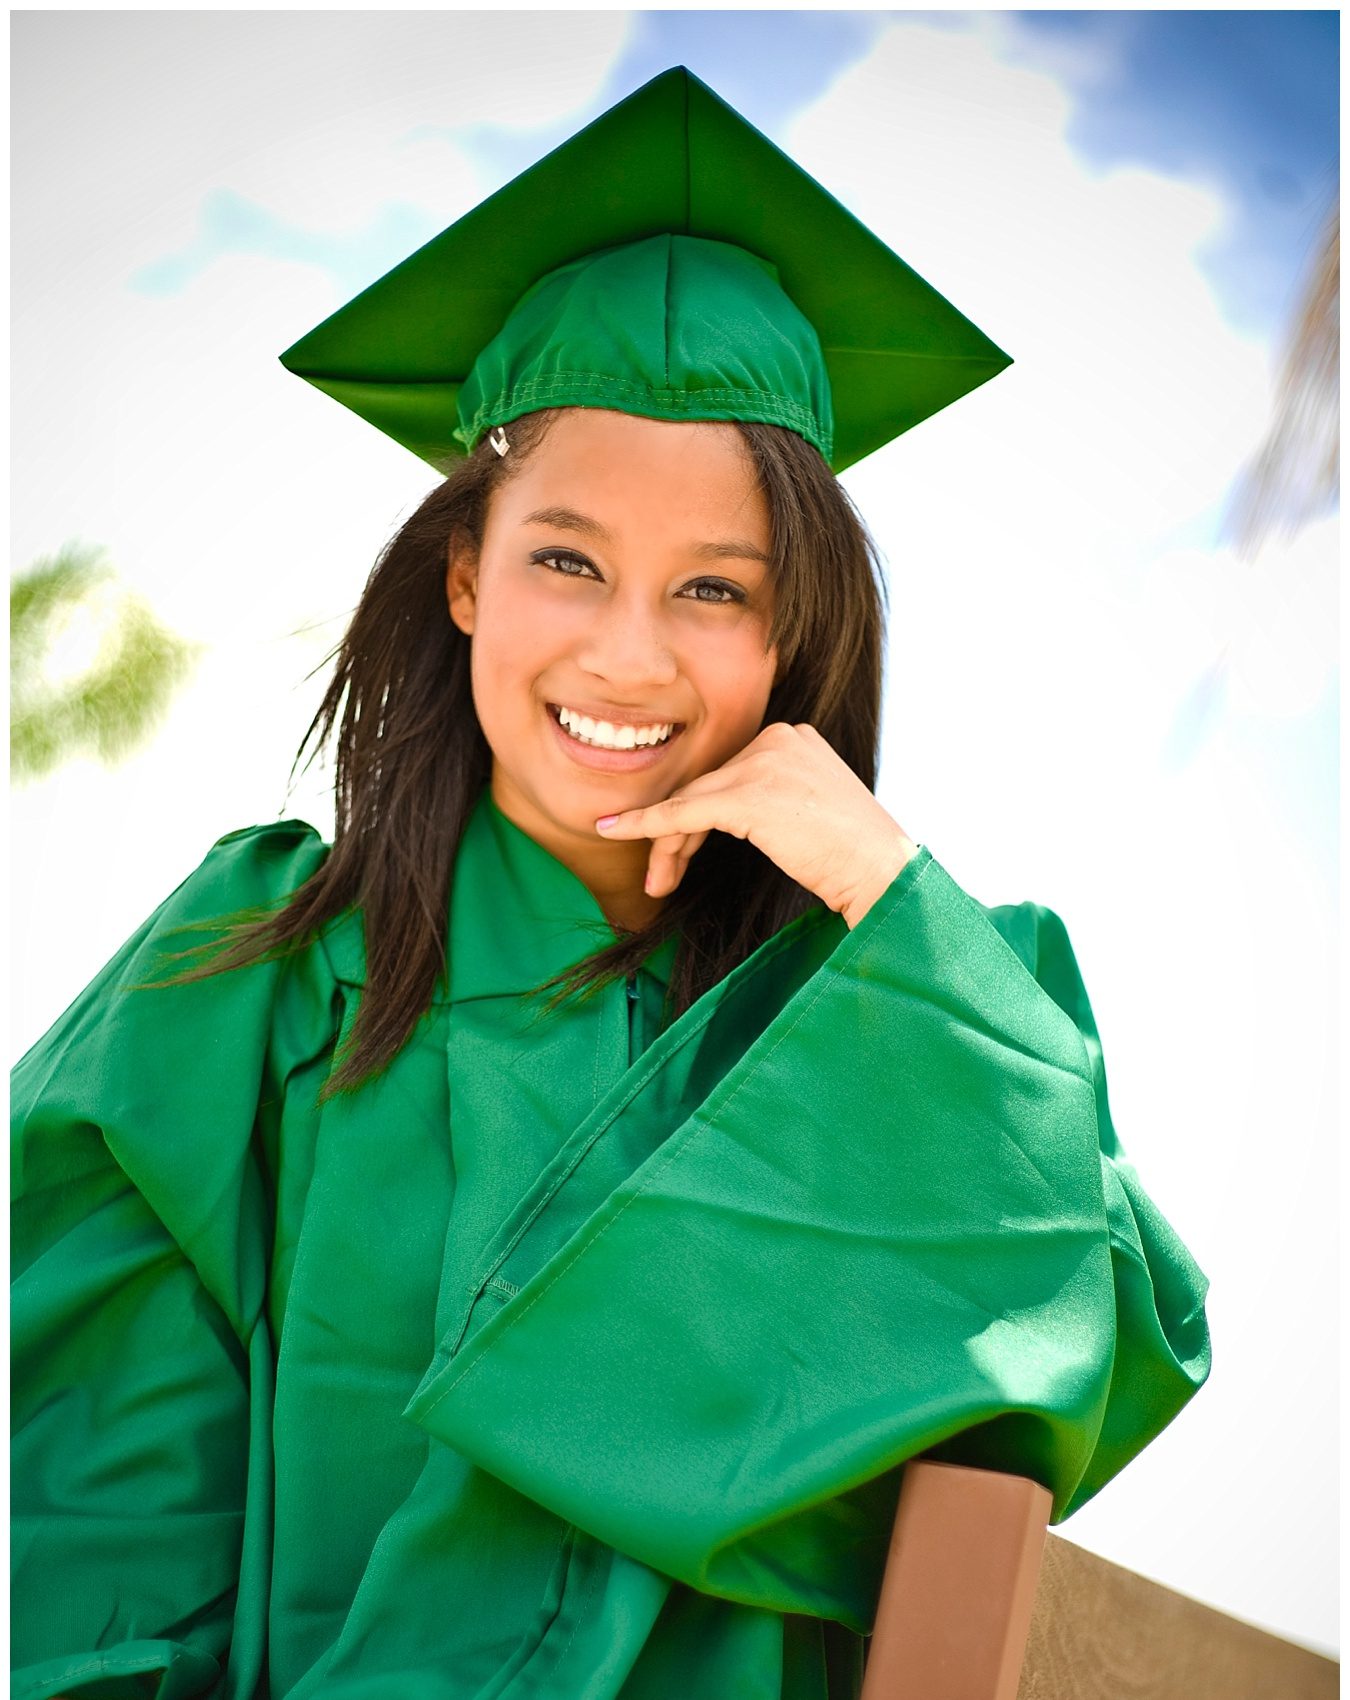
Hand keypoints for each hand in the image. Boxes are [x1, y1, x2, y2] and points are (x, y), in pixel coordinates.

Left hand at [596, 722, 919, 928]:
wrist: (882, 873)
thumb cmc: (851, 858)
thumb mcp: (811, 810)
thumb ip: (771, 798)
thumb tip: (722, 814)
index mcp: (793, 736)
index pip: (726, 772)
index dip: (695, 816)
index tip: (675, 852)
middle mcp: (778, 738)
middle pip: (707, 784)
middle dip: (676, 833)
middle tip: (660, 877)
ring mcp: (765, 762)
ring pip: (693, 800)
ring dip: (667, 845)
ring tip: (655, 884)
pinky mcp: (751, 793)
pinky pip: (685, 811)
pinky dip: (649, 825)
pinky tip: (619, 832)